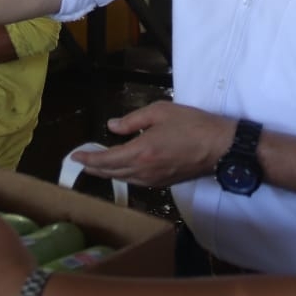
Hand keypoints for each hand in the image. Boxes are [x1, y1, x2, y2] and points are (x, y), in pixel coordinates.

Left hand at [72, 101, 236, 187]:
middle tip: (82, 161)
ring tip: (97, 166)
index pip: (106, 159)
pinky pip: (137, 182)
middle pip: (112, 173)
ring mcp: (154, 180)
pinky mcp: (164, 183)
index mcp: (141, 151)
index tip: (75, 155)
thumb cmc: (191, 124)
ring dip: (108, 173)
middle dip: (94, 167)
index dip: (89, 158)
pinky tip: (122, 170)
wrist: (220, 146)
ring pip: (124, 179)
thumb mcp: (160, 111)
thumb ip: (132, 119)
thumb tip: (112, 126)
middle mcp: (144, 170)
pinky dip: (123, 176)